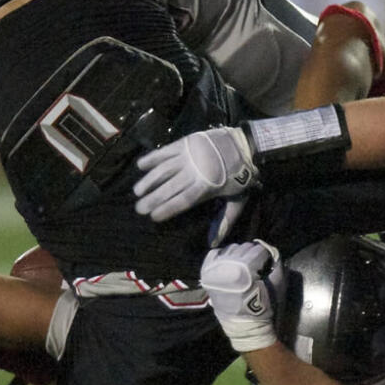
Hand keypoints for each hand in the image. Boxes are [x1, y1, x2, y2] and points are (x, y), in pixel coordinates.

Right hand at [134, 127, 257, 221]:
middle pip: (168, 187)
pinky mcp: (186, 142)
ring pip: (163, 169)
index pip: (181, 201)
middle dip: (152, 199)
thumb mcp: (237, 200)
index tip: (153, 217)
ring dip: (148, 180)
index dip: (166, 209)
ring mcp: (189, 155)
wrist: (246, 144)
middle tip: (139, 208)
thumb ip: (225, 221)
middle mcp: (194, 171)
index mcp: (206, 186)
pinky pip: (165, 151)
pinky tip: (141, 165)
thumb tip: (213, 243)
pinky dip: (152, 157)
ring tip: (137, 191)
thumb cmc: (242, 175)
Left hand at [200, 240, 283, 352]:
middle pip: (245, 247)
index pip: (259, 250)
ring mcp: (214, 269)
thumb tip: (272, 250)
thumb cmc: (262, 307)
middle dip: (253, 255)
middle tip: (256, 266)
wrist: (243, 326)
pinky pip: (215, 253)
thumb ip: (277, 264)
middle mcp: (227, 266)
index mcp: (244, 269)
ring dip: (239, 254)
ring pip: (231, 248)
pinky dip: (223, 255)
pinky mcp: (207, 273)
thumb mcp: (276, 285)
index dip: (266, 256)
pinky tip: (230, 265)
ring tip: (243, 266)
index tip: (267, 264)